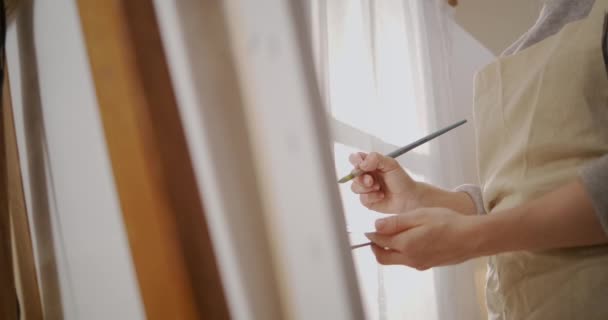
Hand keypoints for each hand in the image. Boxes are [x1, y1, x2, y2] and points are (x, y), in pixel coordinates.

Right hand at [348, 152, 422, 213]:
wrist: (409, 197)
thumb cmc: (400, 179)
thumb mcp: (391, 164)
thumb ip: (376, 159)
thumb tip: (361, 164)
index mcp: (369, 164)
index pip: (355, 159)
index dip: (354, 160)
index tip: (360, 163)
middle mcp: (365, 176)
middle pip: (352, 174)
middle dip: (361, 178)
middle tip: (371, 180)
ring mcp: (365, 189)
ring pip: (354, 187)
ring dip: (366, 188)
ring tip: (378, 188)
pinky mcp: (367, 200)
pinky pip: (362, 198)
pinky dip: (372, 197)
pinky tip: (381, 196)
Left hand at [364, 208, 482, 269]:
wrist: (471, 238)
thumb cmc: (447, 222)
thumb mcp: (419, 215)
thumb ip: (395, 222)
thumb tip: (376, 226)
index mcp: (405, 244)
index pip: (379, 241)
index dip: (371, 234)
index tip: (368, 228)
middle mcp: (409, 258)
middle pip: (383, 257)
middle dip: (375, 247)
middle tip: (374, 235)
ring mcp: (418, 264)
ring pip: (394, 260)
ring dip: (388, 250)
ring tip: (392, 235)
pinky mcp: (426, 265)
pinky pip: (407, 261)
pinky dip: (401, 253)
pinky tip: (409, 241)